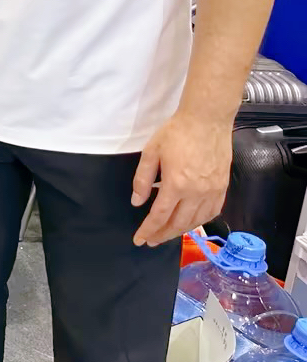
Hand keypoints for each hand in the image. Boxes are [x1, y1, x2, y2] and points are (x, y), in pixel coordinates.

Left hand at [131, 109, 233, 246]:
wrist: (207, 120)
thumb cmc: (176, 133)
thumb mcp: (151, 153)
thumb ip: (142, 180)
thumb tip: (137, 202)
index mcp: (176, 184)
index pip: (159, 216)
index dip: (148, 230)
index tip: (139, 240)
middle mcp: (197, 193)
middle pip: (178, 223)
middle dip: (162, 235)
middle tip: (151, 241)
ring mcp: (213, 191)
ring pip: (196, 221)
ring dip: (180, 231)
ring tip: (166, 234)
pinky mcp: (223, 187)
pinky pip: (212, 212)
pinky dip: (200, 221)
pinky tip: (190, 222)